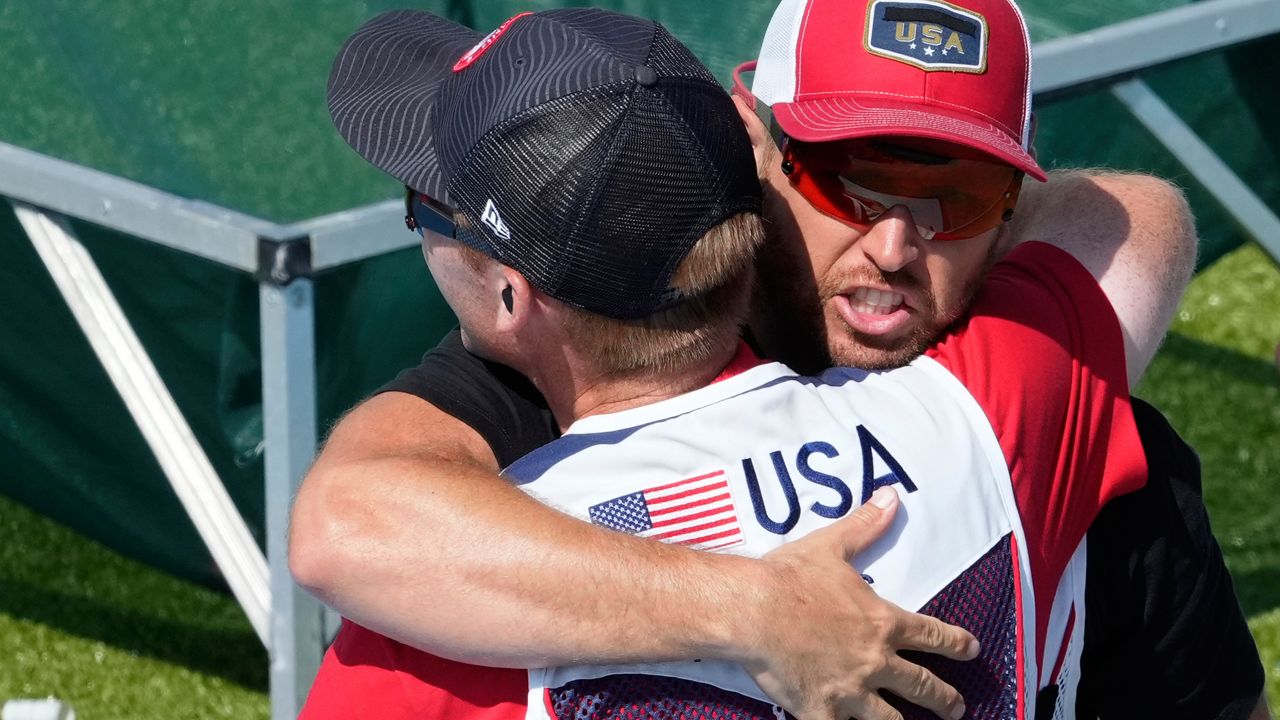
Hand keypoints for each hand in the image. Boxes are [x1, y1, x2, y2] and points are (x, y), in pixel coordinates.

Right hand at [742, 487, 976, 719]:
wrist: (752, 610)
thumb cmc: (790, 578)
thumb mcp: (832, 546)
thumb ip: (866, 526)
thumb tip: (892, 496)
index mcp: (883, 622)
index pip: (934, 635)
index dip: (957, 644)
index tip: (972, 650)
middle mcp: (875, 660)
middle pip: (922, 685)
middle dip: (945, 699)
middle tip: (957, 708)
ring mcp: (850, 690)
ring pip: (890, 719)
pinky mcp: (821, 711)